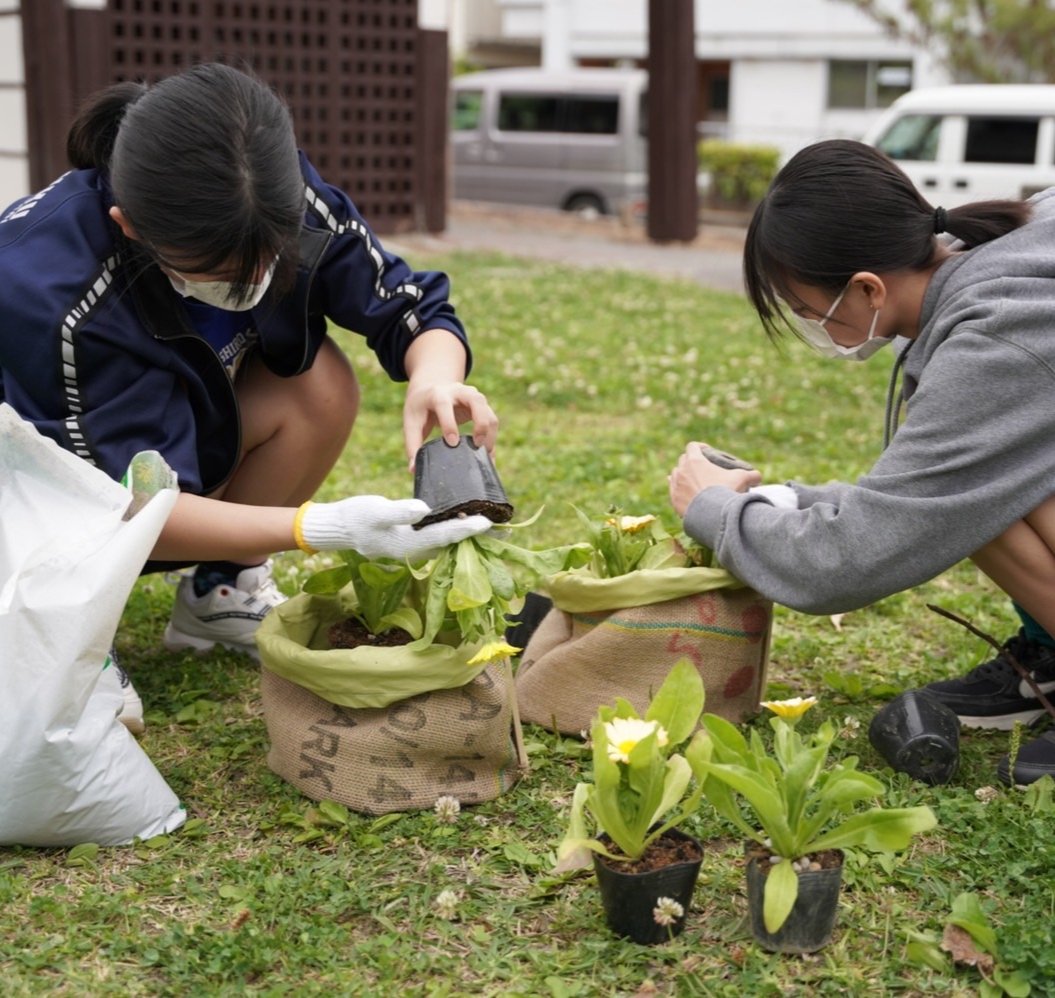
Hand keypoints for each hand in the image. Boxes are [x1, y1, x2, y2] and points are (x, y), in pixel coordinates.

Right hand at [299, 496, 491, 558]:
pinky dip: (453, 528)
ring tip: (490, 523)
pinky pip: (439, 535)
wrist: (339, 527)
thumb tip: (424, 509)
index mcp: (409, 545)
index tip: (487, 522)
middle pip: (451, 543)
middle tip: (502, 528)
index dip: (466, 529)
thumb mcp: (375, 510)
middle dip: (475, 536)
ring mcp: (414, 547)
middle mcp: (416, 550)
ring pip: (447, 541)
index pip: (444, 536)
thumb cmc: (356, 517)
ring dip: (467, 533)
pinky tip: (463, 518)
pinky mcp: (412, 539)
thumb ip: (399, 511)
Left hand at [403, 379, 497, 469]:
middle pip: (476, 400)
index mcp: (437, 394)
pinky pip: (491, 419)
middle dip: (480, 422)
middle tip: (477, 445)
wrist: (430, 389)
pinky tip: (488, 453)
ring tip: (486, 454)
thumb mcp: (412, 422)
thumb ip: (413, 444)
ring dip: (489, 432)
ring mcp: (472, 397)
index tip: (452, 443)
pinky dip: (492, 436)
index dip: (449, 423)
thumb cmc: (420, 409)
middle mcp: (458, 392)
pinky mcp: (481, 406)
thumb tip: (414, 470)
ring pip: (488, 410)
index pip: (444, 405)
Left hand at [668, 441, 761, 516]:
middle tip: (701, 467)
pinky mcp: (674, 499)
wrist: (712, 516)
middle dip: (691, 461)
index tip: (707, 451)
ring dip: (682, 474)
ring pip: (675, 474)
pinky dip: (678, 488)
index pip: (692, 446)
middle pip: (683, 460)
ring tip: (691, 479)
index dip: (700, 447)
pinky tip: (683, 491)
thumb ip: (751, 475)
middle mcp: (682, 471)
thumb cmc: (726, 493)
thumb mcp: (742, 480)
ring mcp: (676, 485)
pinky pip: (672, 489)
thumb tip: (758, 477)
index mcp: (695, 461)